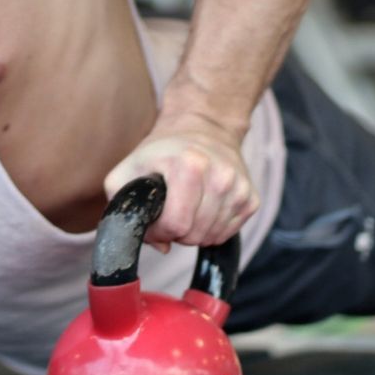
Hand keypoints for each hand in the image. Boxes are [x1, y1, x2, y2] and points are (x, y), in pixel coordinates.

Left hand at [103, 123, 257, 251]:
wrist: (204, 129)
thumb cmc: (162, 153)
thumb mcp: (128, 169)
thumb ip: (123, 206)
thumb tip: (160, 245)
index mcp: (191, 164)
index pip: (176, 224)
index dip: (159, 230)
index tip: (155, 218)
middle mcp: (221, 176)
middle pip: (194, 235)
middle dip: (176, 232)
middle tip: (169, 212)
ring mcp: (240, 188)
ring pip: (211, 237)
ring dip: (193, 232)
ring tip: (185, 209)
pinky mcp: (251, 199)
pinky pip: (227, 234)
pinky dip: (211, 230)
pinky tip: (203, 210)